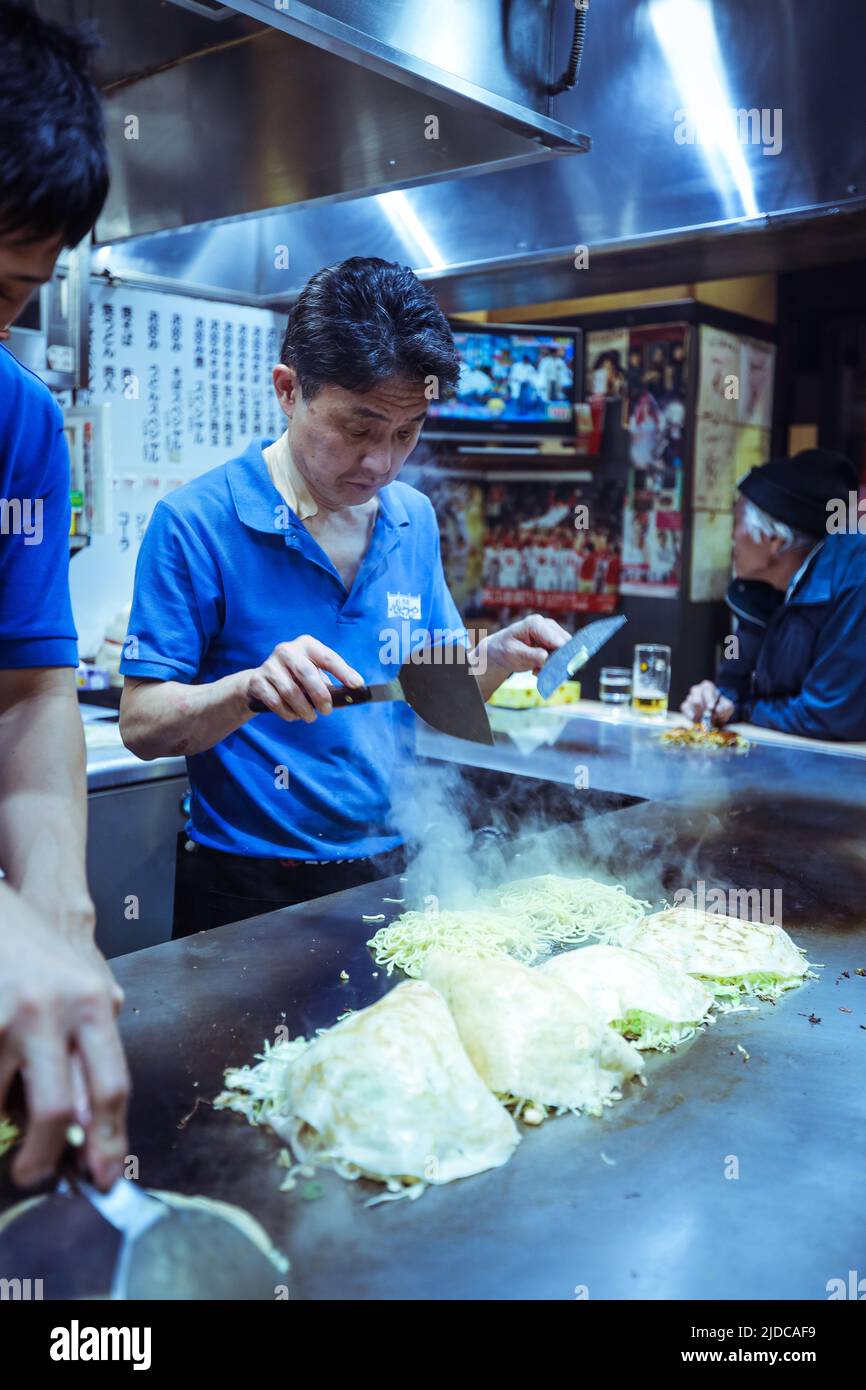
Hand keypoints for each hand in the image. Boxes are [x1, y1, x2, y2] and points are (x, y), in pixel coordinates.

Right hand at [0, 894, 128, 1190]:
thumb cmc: (42, 955)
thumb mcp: (84, 990)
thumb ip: (93, 1051)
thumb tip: (93, 1124)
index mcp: (90, 1003)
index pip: (110, 1086)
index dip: (110, 1141)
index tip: (105, 1177)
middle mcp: (50, 1010)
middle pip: (57, 1109)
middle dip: (46, 1155)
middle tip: (36, 1173)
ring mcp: (4, 1018)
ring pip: (1, 1104)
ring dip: (1, 1117)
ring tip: (5, 1097)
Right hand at [247, 636, 363, 722]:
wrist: (259, 681)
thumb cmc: (295, 678)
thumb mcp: (313, 675)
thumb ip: (330, 685)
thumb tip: (348, 699)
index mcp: (306, 645)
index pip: (328, 657)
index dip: (343, 671)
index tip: (357, 685)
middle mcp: (287, 650)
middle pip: (307, 673)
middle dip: (320, 695)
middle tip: (327, 711)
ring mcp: (270, 665)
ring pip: (290, 691)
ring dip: (303, 709)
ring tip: (310, 716)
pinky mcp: (257, 681)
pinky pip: (276, 702)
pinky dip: (287, 713)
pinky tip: (293, 715)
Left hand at [482, 614, 571, 675]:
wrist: (501, 649)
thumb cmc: (505, 649)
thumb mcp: (513, 654)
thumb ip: (530, 655)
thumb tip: (546, 657)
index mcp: (535, 624)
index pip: (557, 641)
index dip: (560, 656)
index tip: (557, 671)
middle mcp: (547, 624)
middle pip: (565, 645)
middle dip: (557, 661)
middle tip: (541, 671)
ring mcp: (552, 632)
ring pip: (566, 651)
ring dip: (554, 664)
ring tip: (536, 669)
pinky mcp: (555, 640)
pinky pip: (562, 654)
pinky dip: (552, 664)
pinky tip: (537, 667)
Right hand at [680, 680, 734, 724]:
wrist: (717, 716)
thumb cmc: (721, 708)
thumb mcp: (728, 707)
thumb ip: (725, 707)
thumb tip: (717, 710)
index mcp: (708, 687)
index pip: (707, 688)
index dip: (709, 697)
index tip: (711, 707)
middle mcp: (698, 690)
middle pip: (695, 691)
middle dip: (700, 702)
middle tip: (704, 712)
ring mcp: (690, 698)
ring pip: (689, 701)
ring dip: (695, 711)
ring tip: (701, 719)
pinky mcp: (686, 707)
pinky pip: (684, 708)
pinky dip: (687, 715)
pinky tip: (693, 720)